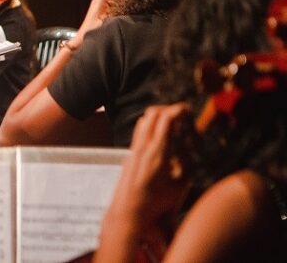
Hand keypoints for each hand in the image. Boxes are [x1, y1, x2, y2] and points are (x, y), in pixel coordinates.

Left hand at [74, 0, 125, 46]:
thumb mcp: (108, 20)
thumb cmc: (92, 31)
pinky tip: (121, 6)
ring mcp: (97, 5)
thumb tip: (129, 4)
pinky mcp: (98, 11)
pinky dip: (115, 0)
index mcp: (99, 0)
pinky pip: (108, 1)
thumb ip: (118, 11)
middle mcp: (97, 1)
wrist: (82, 38)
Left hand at [103, 104, 191, 243]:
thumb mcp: (180, 185)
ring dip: (159, 117)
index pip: (166, 118)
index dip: (179, 110)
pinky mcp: (130, 154)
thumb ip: (187, 162)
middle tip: (183, 115)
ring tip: (174, 125)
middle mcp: (143, 147)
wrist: (129, 212)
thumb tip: (191, 144)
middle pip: (153, 113)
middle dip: (169, 109)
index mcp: (158, 152)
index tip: (189, 110)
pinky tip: (163, 138)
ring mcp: (134, 149)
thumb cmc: (157, 203)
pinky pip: (140, 131)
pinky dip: (152, 126)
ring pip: (144, 120)